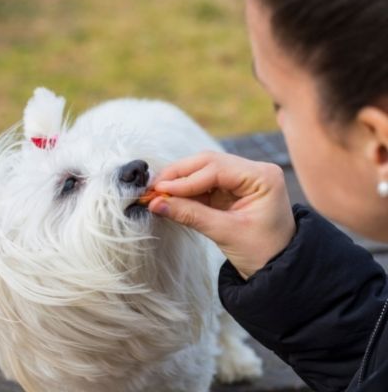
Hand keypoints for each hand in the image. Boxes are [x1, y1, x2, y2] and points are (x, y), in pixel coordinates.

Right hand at [149, 151, 295, 278]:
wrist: (278, 268)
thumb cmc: (262, 252)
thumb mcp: (226, 233)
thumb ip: (190, 215)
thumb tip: (156, 203)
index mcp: (262, 177)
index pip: (216, 168)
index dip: (185, 179)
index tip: (159, 190)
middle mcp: (254, 170)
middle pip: (208, 162)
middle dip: (178, 175)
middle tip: (153, 189)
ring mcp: (242, 178)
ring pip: (202, 170)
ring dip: (179, 182)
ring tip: (157, 194)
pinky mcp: (231, 189)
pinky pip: (203, 183)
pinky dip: (185, 190)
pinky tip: (169, 198)